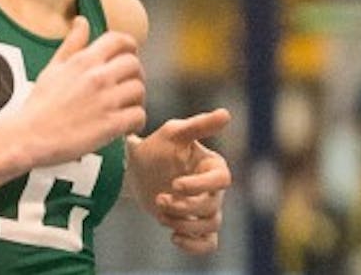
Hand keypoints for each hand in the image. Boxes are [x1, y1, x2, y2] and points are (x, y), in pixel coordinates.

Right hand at [13, 16, 145, 166]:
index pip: (120, 40)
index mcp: (84, 61)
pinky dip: (137, 122)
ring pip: (139, 90)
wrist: (29, 136)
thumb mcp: (53, 68)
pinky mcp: (111, 125)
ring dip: (136, 100)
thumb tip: (82, 21)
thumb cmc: (39, 105)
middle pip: (134, 65)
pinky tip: (126, 127)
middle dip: (134, 75)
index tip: (127, 58)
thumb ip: (72, 44)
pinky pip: (138, 116)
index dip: (129, 47)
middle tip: (127, 88)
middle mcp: (98, 77)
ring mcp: (106, 101)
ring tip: (126, 109)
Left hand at [127, 108, 231, 254]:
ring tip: (160, 214)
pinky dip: (195, 245)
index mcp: (213, 165)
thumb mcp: (173, 133)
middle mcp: (214, 189)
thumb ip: (199, 125)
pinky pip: (209, 243)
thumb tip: (226, 114)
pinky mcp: (195, 225)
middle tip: (159, 199)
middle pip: (213, 206)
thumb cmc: (155, 147)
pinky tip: (174, 237)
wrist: (134, 171)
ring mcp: (206, 208)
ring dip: (184, 223)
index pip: (221, 180)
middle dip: (185, 207)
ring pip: (210, 225)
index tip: (175, 184)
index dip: (200, 185)